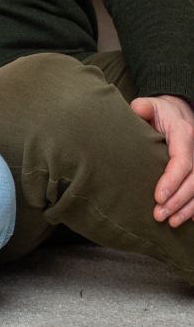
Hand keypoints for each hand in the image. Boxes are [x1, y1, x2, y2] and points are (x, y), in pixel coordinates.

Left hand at [130, 94, 193, 226]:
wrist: (178, 112)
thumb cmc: (160, 112)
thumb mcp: (150, 105)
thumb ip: (143, 107)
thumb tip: (138, 110)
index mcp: (185, 134)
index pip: (182, 162)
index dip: (171, 181)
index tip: (157, 197)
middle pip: (193, 181)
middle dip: (177, 201)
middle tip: (158, 215)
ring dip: (186, 208)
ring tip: (169, 222)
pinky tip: (188, 219)